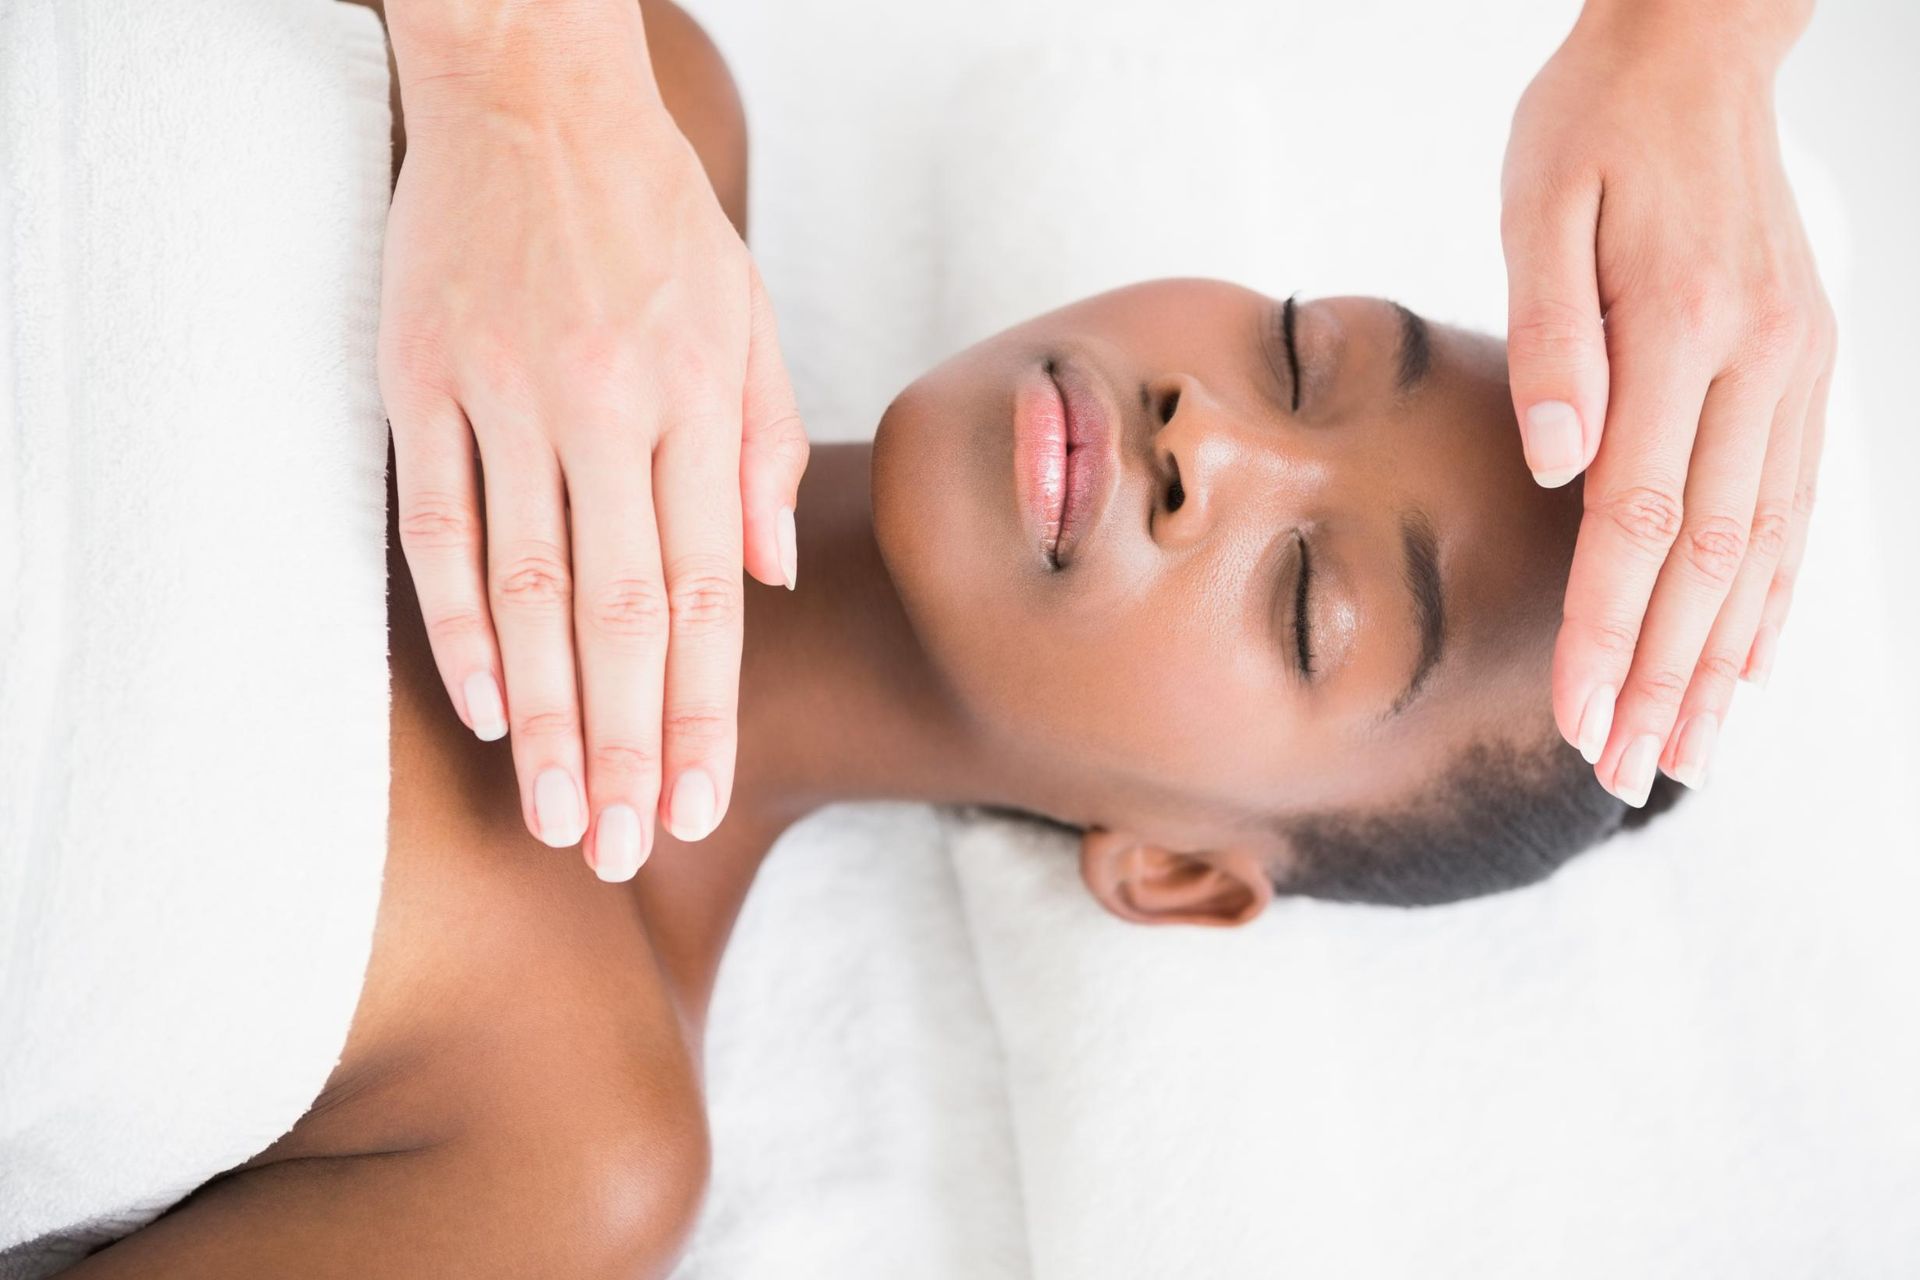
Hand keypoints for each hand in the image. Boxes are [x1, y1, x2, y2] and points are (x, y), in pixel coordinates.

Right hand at [379, 5, 808, 878]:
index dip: (705, 710)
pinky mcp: (422, 379)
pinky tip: (484, 704)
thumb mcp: (749, 316)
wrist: (534, 95)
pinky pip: (435, 521)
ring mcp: (508, 395)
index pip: (707, 592)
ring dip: (545, 713)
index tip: (699, 803)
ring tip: (559, 816)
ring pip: (528, 587)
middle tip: (623, 851)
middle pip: (621, 614)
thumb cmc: (657, 220)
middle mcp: (609, 408)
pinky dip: (456, 621)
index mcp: (698, 399)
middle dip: (628, 745)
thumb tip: (766, 578)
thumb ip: (763, 448)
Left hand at [1499, 0, 1832, 804]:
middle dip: (1663, 678)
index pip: (1637, 523)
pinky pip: (1796, 503)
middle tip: (1623, 774)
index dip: (1607, 635)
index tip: (1576, 722)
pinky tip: (1754, 656)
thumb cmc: (1593, 125)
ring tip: (1689, 750)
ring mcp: (1795, 369)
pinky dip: (1776, 591)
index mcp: (1687, 330)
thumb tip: (1556, 455)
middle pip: (1709, 561)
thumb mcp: (1537, 204)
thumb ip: (1548, 333)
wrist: (1694, 47)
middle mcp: (1761, 363)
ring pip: (1764, 548)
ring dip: (1726, 660)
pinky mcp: (1802, 365)